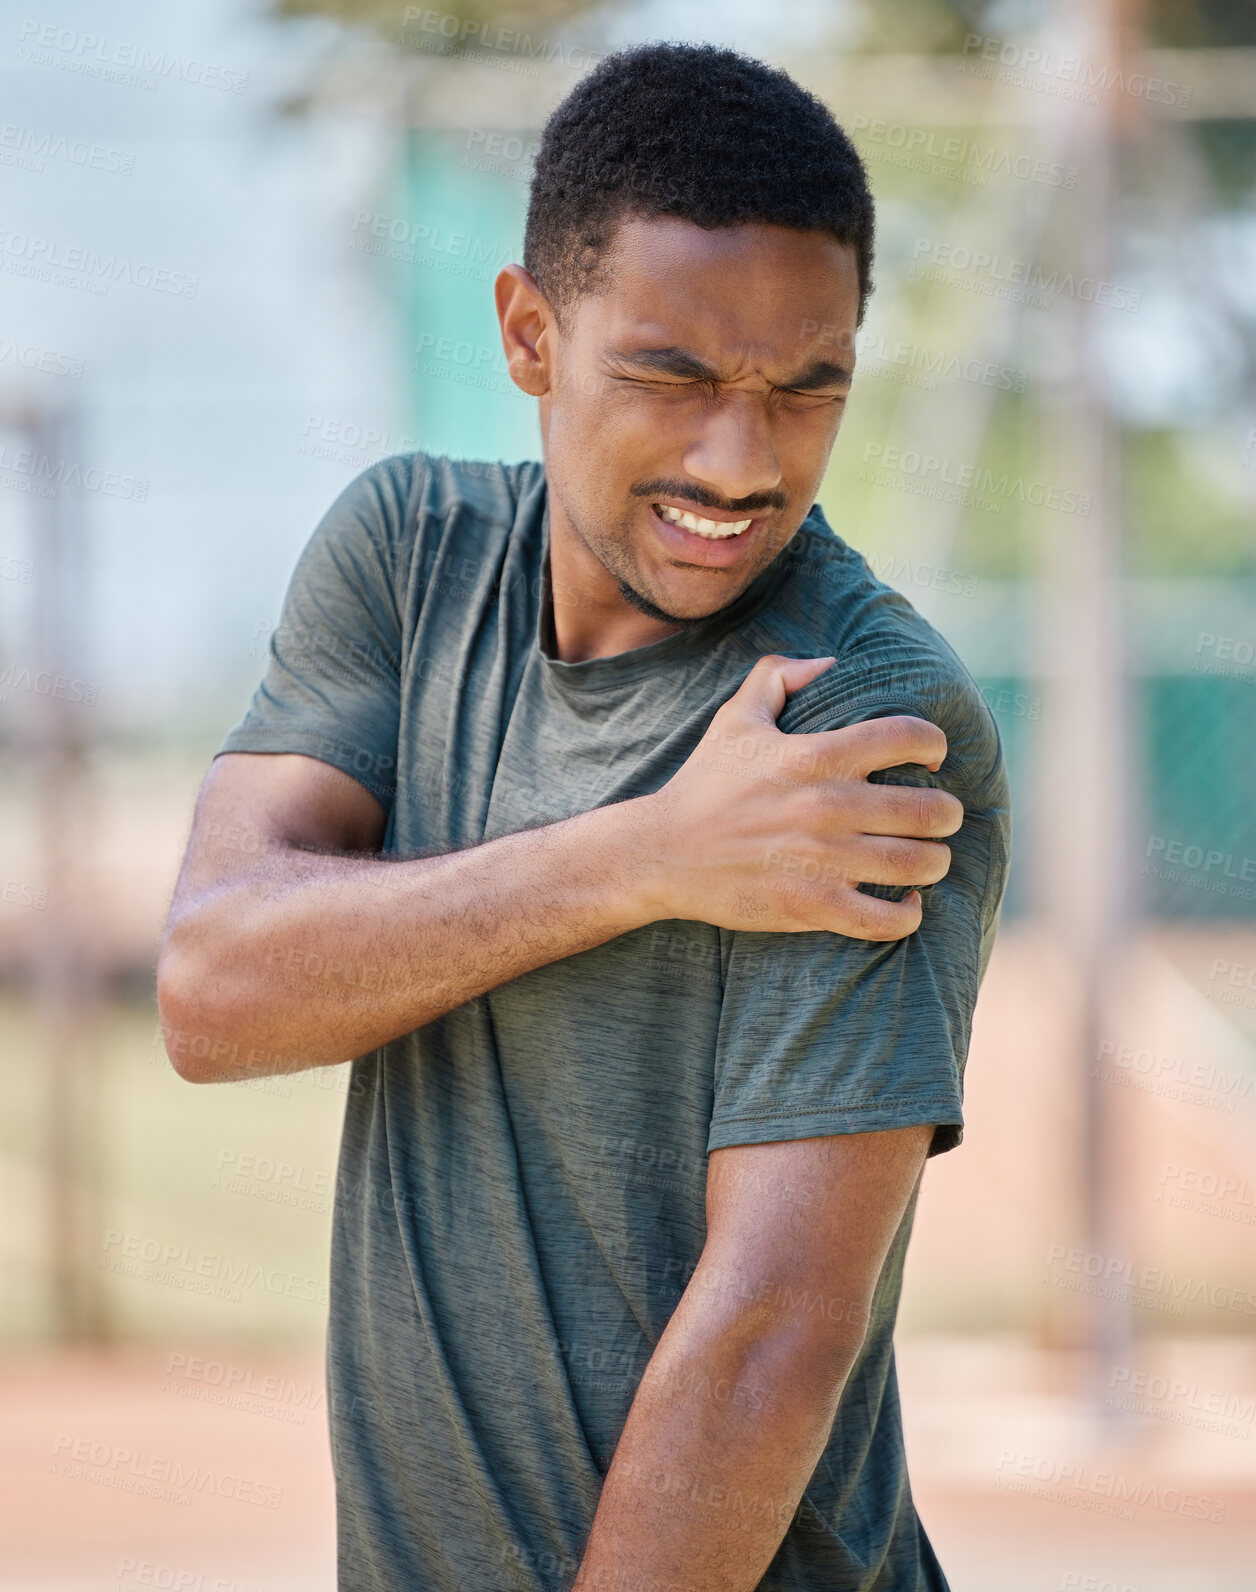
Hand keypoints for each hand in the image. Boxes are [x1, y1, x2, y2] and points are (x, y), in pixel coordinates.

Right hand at [637, 654, 962, 938]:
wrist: (663, 853)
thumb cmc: (705, 785)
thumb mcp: (735, 720)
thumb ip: (778, 677)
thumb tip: (828, 664)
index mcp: (815, 755)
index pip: (907, 736)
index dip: (933, 744)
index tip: (930, 759)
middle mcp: (827, 806)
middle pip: (929, 810)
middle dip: (947, 813)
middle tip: (941, 816)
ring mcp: (822, 860)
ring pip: (917, 865)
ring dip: (933, 862)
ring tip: (927, 858)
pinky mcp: (812, 906)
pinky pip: (885, 919)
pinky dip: (906, 915)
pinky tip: (903, 904)